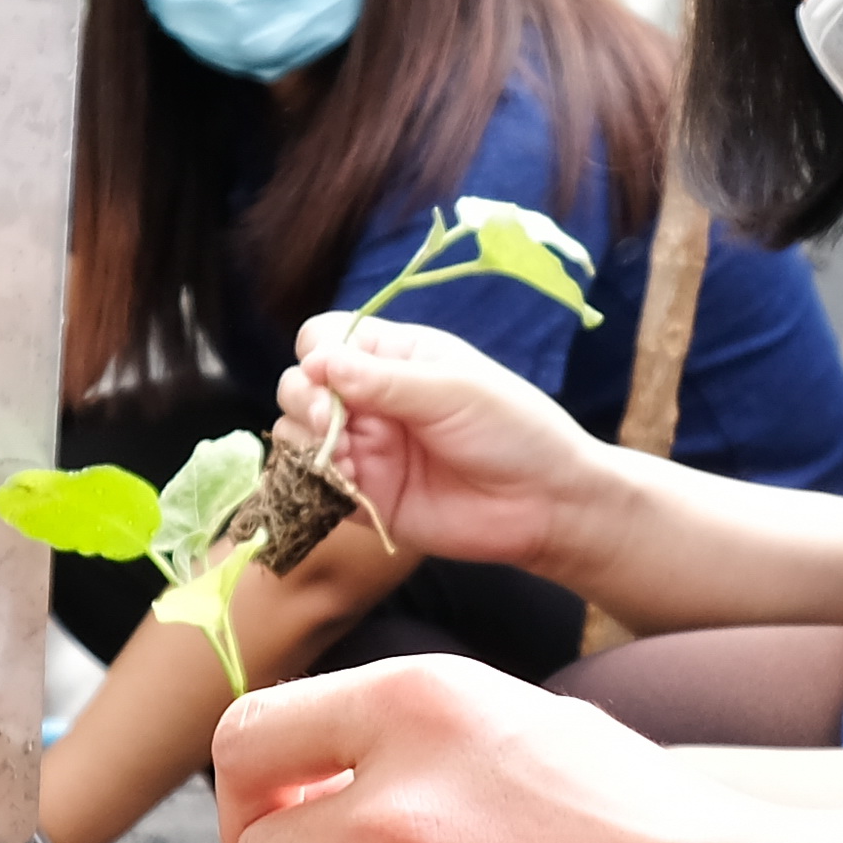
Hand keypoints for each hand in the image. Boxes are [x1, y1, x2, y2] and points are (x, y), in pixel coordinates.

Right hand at [273, 316, 621, 594]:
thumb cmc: (514, 430)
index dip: (318, 353)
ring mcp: (364, 448)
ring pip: (296, 433)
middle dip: (304, 398)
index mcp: (395, 357)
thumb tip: (319, 363)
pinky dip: (313, 481)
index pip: (326, 339)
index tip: (328, 374)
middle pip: (300, 384)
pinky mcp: (363, 497)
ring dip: (304, 440)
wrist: (546, 504)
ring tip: (342, 457)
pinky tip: (344, 482)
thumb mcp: (454, 390)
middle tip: (330, 421)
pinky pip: (313, 485)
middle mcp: (371, 399)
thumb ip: (385, 380)